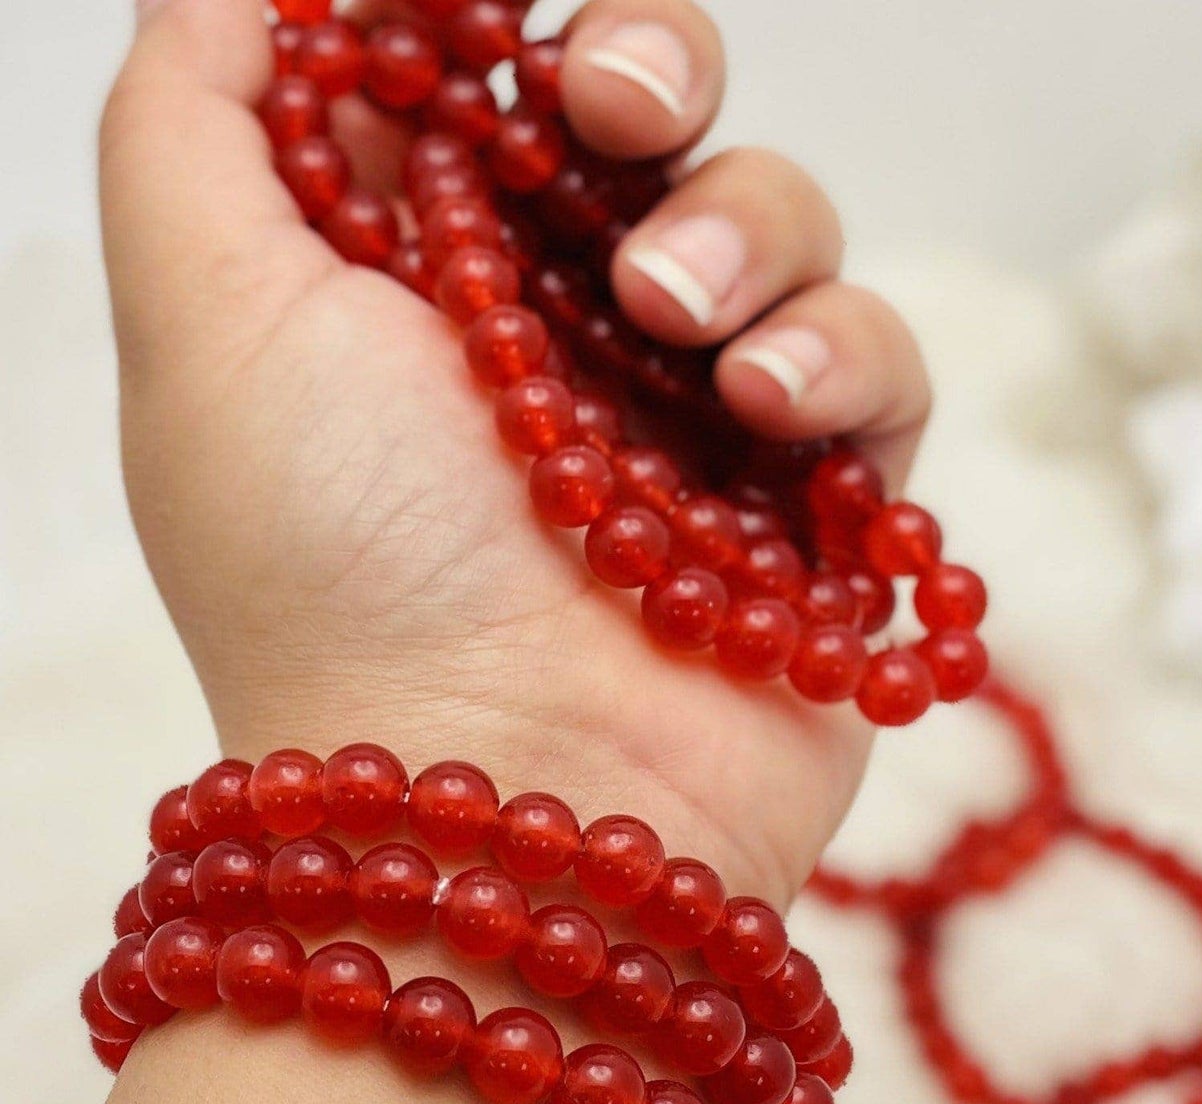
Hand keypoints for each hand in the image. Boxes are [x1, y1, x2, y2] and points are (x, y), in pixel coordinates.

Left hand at [100, 0, 932, 901]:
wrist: (505, 804)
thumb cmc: (342, 575)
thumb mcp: (206, 323)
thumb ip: (196, 121)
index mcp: (429, 283)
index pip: (491, 92)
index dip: (510, 37)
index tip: (507, 43)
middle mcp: (567, 340)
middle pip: (655, 128)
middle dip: (655, 72)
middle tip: (620, 113)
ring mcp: (698, 423)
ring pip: (782, 228)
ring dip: (750, 236)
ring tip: (683, 330)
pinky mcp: (812, 506)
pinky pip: (881, 371)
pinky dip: (845, 362)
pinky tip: (771, 413)